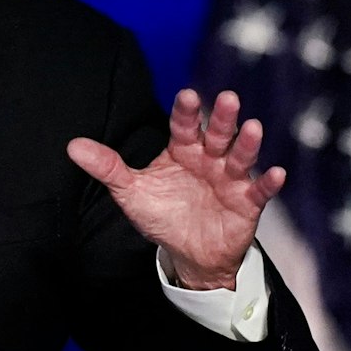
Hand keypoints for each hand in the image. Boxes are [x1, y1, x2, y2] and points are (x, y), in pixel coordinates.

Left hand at [65, 89, 284, 290]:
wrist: (189, 255)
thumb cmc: (162, 215)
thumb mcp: (131, 192)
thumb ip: (107, 167)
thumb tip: (72, 146)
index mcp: (182, 150)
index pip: (183, 126)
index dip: (186, 112)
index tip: (187, 95)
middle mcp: (209, 159)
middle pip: (217, 134)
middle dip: (222, 118)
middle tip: (227, 98)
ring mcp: (230, 179)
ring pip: (241, 157)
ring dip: (248, 143)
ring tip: (253, 128)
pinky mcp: (246, 203)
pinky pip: (260, 191)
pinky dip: (269, 183)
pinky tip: (277, 173)